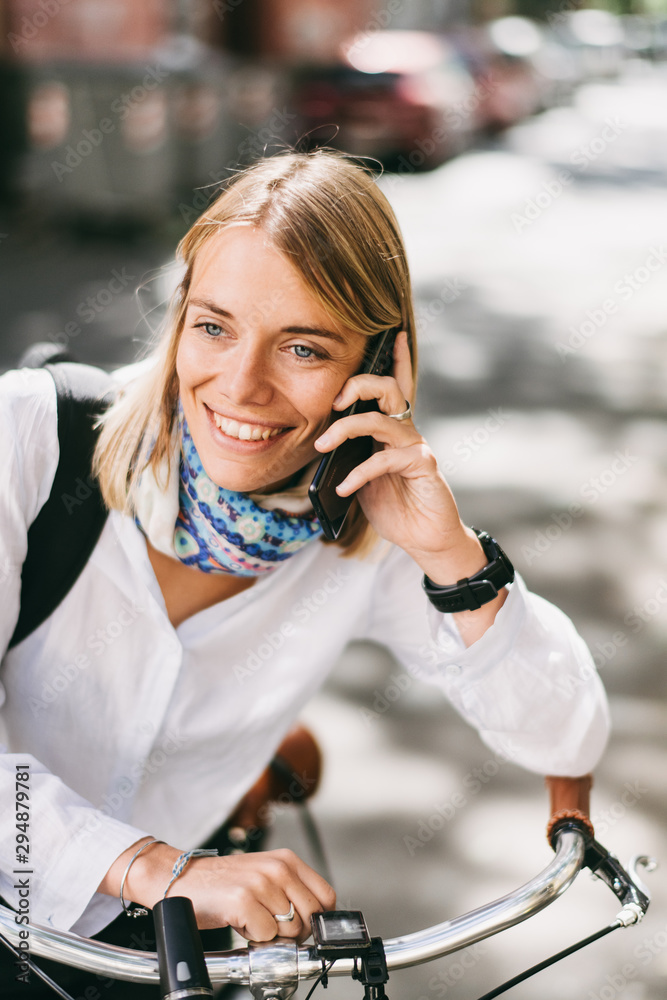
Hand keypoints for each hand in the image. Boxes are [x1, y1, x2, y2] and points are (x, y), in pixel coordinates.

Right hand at [101, 839, 335, 942]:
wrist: (182, 879)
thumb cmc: (223, 882)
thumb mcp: (264, 876)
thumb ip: (292, 891)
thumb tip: (316, 922)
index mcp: (287, 860)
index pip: (326, 897)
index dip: (316, 918)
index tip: (302, 925)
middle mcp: (277, 868)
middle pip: (310, 917)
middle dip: (293, 931)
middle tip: (269, 924)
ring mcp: (261, 884)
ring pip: (290, 930)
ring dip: (270, 934)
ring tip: (251, 918)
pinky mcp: (243, 902)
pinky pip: (266, 936)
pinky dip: (253, 938)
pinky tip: (239, 922)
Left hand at [314, 332, 472, 570]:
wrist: (425, 540)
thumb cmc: (395, 508)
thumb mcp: (363, 479)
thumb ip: (349, 458)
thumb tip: (319, 446)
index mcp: (393, 431)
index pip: (396, 386)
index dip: (396, 358)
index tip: (392, 333)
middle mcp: (407, 432)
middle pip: (388, 390)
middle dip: (358, 385)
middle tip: (332, 402)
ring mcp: (417, 448)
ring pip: (383, 420)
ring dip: (346, 428)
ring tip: (322, 446)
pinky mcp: (423, 467)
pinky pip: (386, 459)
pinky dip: (359, 473)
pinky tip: (344, 488)